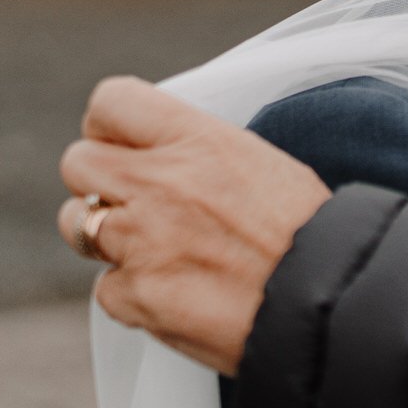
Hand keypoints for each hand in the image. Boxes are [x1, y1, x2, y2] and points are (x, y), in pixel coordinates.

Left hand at [56, 76, 331, 374]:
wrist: (331, 306)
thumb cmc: (309, 235)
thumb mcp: (262, 164)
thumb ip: (200, 152)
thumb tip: (159, 153)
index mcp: (198, 140)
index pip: (111, 102)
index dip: (109, 126)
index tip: (125, 146)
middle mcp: (160, 183)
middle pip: (78, 162)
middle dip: (99, 182)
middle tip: (131, 202)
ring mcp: (141, 241)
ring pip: (77, 223)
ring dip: (103, 235)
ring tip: (149, 249)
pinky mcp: (137, 296)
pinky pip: (106, 290)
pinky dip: (133, 295)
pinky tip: (175, 295)